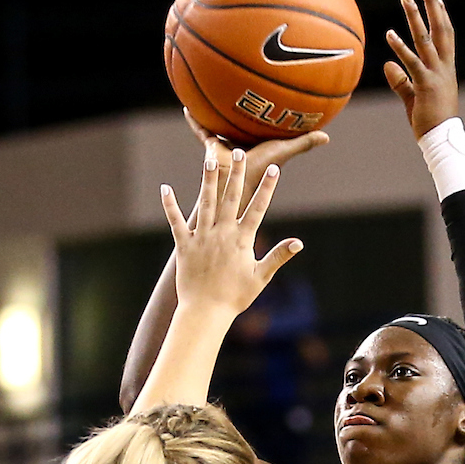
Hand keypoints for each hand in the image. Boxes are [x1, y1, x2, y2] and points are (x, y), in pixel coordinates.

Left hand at [161, 149, 302, 319]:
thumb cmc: (235, 297)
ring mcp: (202, 238)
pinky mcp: (184, 245)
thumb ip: (278, 257)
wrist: (206, 312)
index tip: (273, 169)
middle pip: (230, 198)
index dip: (267, 188)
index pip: (257, 208)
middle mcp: (221, 234)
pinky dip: (170, 205)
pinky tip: (165, 189)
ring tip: (210, 159)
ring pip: (205, 203)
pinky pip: (175, 222)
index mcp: (241, 240)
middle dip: (236, 173)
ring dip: (207, 180)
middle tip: (239, 151)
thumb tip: (298, 243)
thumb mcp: (261, 277)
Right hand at [184, 109, 328, 216]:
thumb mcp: (284, 150)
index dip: (264, 119)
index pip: (262, 128)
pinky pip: (202, 129)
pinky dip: (195, 119)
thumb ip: (303, 143)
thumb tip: (326, 135)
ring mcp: (226, 145)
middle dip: (239, 114)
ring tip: (207, 96)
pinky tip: (188, 105)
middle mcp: (241, 144)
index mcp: (259, 144)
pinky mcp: (212, 146)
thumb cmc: (263, 170)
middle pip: (240, 125)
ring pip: (219, 125)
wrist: (240, 183)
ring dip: (214, 114)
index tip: (265, 104)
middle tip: (235, 95)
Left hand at [384, 0, 458, 140]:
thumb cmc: (431, 120)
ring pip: (425, 39)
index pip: (446, 33)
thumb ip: (400, 80)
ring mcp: (435, 74)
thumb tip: (386, 64)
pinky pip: (411, 62)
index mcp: (445, 67)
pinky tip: (389, 33)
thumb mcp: (413, 97)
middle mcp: (443, 66)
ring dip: (415, 16)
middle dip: (432, 3)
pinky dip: (400, 47)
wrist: (441, 139)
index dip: (441, 12)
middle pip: (440, 27)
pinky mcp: (425, 85)